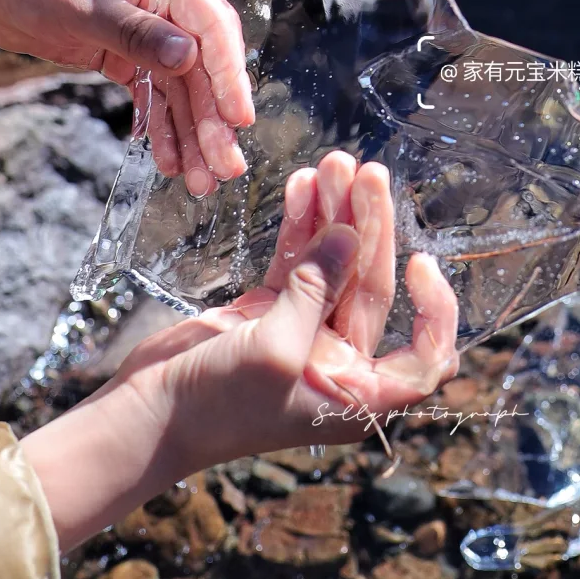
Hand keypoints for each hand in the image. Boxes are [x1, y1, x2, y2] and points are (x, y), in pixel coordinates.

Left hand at [0, 0, 252, 194]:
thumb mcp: (84, 8)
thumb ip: (137, 34)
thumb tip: (190, 60)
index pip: (211, 27)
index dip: (229, 74)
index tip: (239, 119)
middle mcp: (167, 4)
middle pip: (202, 66)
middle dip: (213, 119)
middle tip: (225, 168)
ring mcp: (150, 32)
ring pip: (181, 89)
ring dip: (192, 133)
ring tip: (202, 180)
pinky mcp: (128, 57)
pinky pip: (155, 96)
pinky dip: (162, 128)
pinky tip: (169, 161)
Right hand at [22, 154, 458, 550]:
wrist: (144, 416)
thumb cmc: (216, 405)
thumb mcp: (276, 350)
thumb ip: (315, 290)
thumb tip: (349, 235)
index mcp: (357, 393)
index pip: (423, 357)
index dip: (436, 314)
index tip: (422, 262)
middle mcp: (338, 362)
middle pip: (370, 286)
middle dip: (368, 227)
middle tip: (368, 172)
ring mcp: (302, 332)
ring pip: (331, 263)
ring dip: (334, 213)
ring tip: (333, 162)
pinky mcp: (267, 312)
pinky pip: (294, 260)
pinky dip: (299, 223)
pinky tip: (301, 182)